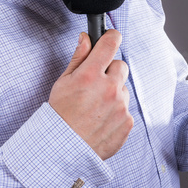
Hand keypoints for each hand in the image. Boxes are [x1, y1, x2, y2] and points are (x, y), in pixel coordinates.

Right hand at [48, 29, 133, 160]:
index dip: (111, 36)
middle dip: (110, 70)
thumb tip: (86, 38)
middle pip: (121, 65)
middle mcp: (109, 88)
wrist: (62, 150)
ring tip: (95, 107)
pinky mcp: (127, 122)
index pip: (110, 43)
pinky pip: (126, 108)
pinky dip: (116, 112)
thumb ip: (78, 57)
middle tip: (96, 83)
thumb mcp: (63, 82)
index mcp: (91, 75)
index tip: (110, 37)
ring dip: (113, 93)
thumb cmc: (60, 116)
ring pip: (123, 88)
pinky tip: (101, 119)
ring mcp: (120, 106)